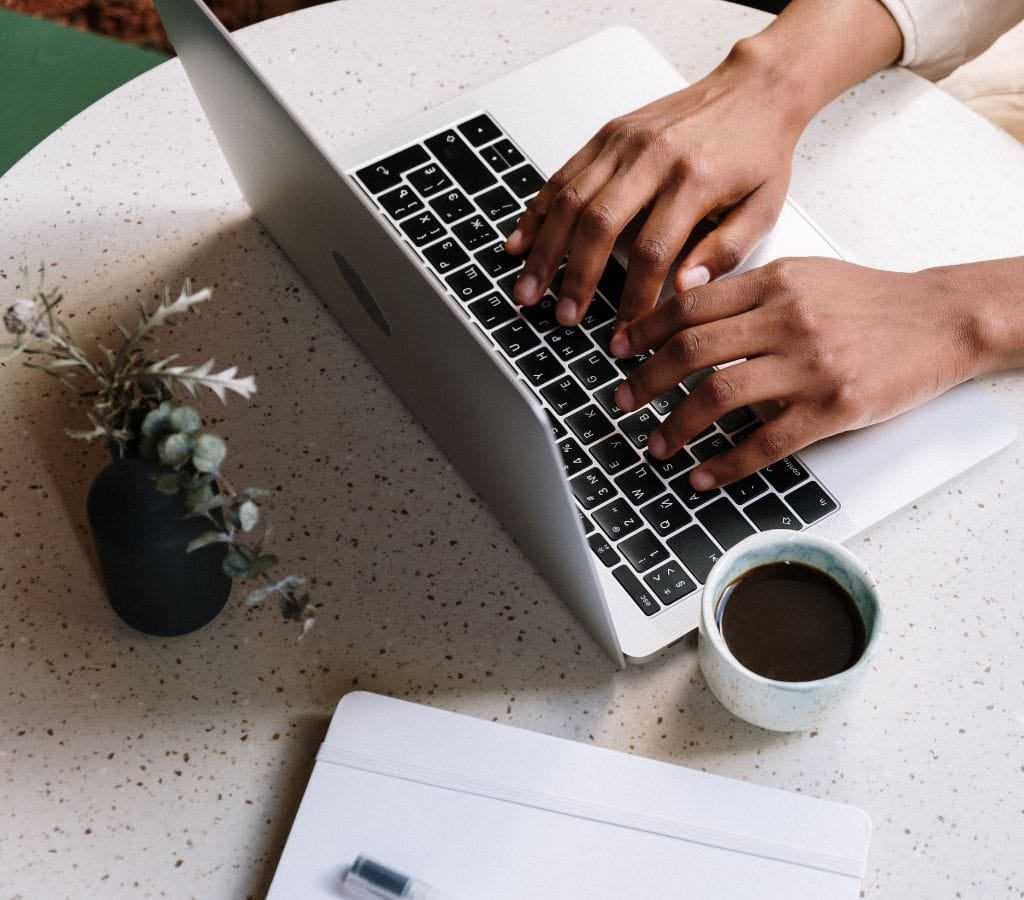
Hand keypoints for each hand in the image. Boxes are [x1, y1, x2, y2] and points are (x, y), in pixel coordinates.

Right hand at [505, 45, 805, 327]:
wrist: (754, 89)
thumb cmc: (758, 152)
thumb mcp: (763, 208)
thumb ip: (726, 252)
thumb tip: (685, 290)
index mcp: (694, 180)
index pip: (653, 250)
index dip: (634, 297)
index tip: (625, 331)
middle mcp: (653, 157)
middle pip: (599, 224)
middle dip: (574, 276)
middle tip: (562, 315)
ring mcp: (624, 142)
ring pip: (570, 199)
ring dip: (544, 249)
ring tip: (528, 288)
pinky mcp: (608, 134)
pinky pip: (563, 175)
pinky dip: (537, 211)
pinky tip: (520, 240)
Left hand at [611, 258, 983, 488]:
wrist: (941, 319)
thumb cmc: (870, 301)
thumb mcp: (806, 275)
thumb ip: (750, 291)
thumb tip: (687, 309)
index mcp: (775, 282)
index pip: (690, 304)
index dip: (644, 329)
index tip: (619, 349)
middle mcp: (787, 319)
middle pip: (692, 349)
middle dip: (646, 379)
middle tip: (622, 399)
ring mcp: (810, 364)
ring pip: (718, 395)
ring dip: (676, 425)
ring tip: (656, 443)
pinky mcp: (833, 407)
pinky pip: (765, 442)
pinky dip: (725, 464)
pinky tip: (702, 475)